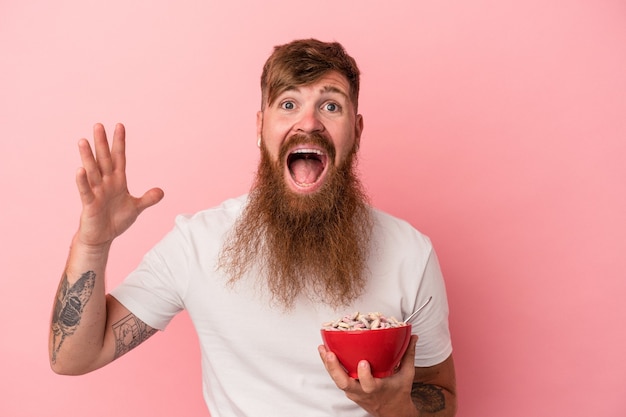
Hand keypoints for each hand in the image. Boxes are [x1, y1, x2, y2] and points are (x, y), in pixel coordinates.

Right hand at [75, 123, 163, 247]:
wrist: (103, 237)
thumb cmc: (116, 220)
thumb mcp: (136, 208)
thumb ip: (148, 199)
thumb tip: (161, 191)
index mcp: (117, 181)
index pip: (119, 158)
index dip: (119, 143)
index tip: (119, 126)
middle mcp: (106, 183)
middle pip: (104, 159)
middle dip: (102, 143)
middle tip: (98, 125)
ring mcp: (96, 192)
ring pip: (92, 171)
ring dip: (88, 157)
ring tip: (83, 141)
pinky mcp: (89, 204)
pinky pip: (85, 191)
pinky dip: (83, 181)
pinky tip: (80, 170)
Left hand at [318, 335, 418, 416]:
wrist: (392, 412)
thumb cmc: (399, 392)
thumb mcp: (407, 374)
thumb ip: (409, 354)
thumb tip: (413, 336)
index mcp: (378, 389)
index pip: (368, 385)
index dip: (364, 375)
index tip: (363, 362)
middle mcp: (363, 392)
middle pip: (344, 383)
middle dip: (335, 369)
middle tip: (330, 354)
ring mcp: (354, 392)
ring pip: (337, 381)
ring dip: (328, 365)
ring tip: (322, 349)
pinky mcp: (349, 390)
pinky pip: (337, 378)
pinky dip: (331, 367)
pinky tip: (325, 352)